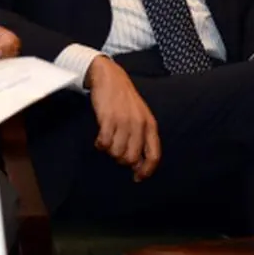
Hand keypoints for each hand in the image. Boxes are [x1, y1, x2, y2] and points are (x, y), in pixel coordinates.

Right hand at [86, 56, 160, 180]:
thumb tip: (139, 164)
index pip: (154, 155)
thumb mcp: (140, 116)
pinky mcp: (108, 118)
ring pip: (117, 152)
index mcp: (150, 125)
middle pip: (132, 158)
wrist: (109, 76)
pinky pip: (104, 143)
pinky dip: (100, 145)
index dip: (146, 171)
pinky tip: (100, 139)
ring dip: (110, 151)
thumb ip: (142, 137)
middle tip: (116, 151)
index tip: (137, 178)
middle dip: (122, 160)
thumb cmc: (124, 99)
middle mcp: (139, 124)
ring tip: (107, 141)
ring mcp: (124, 121)